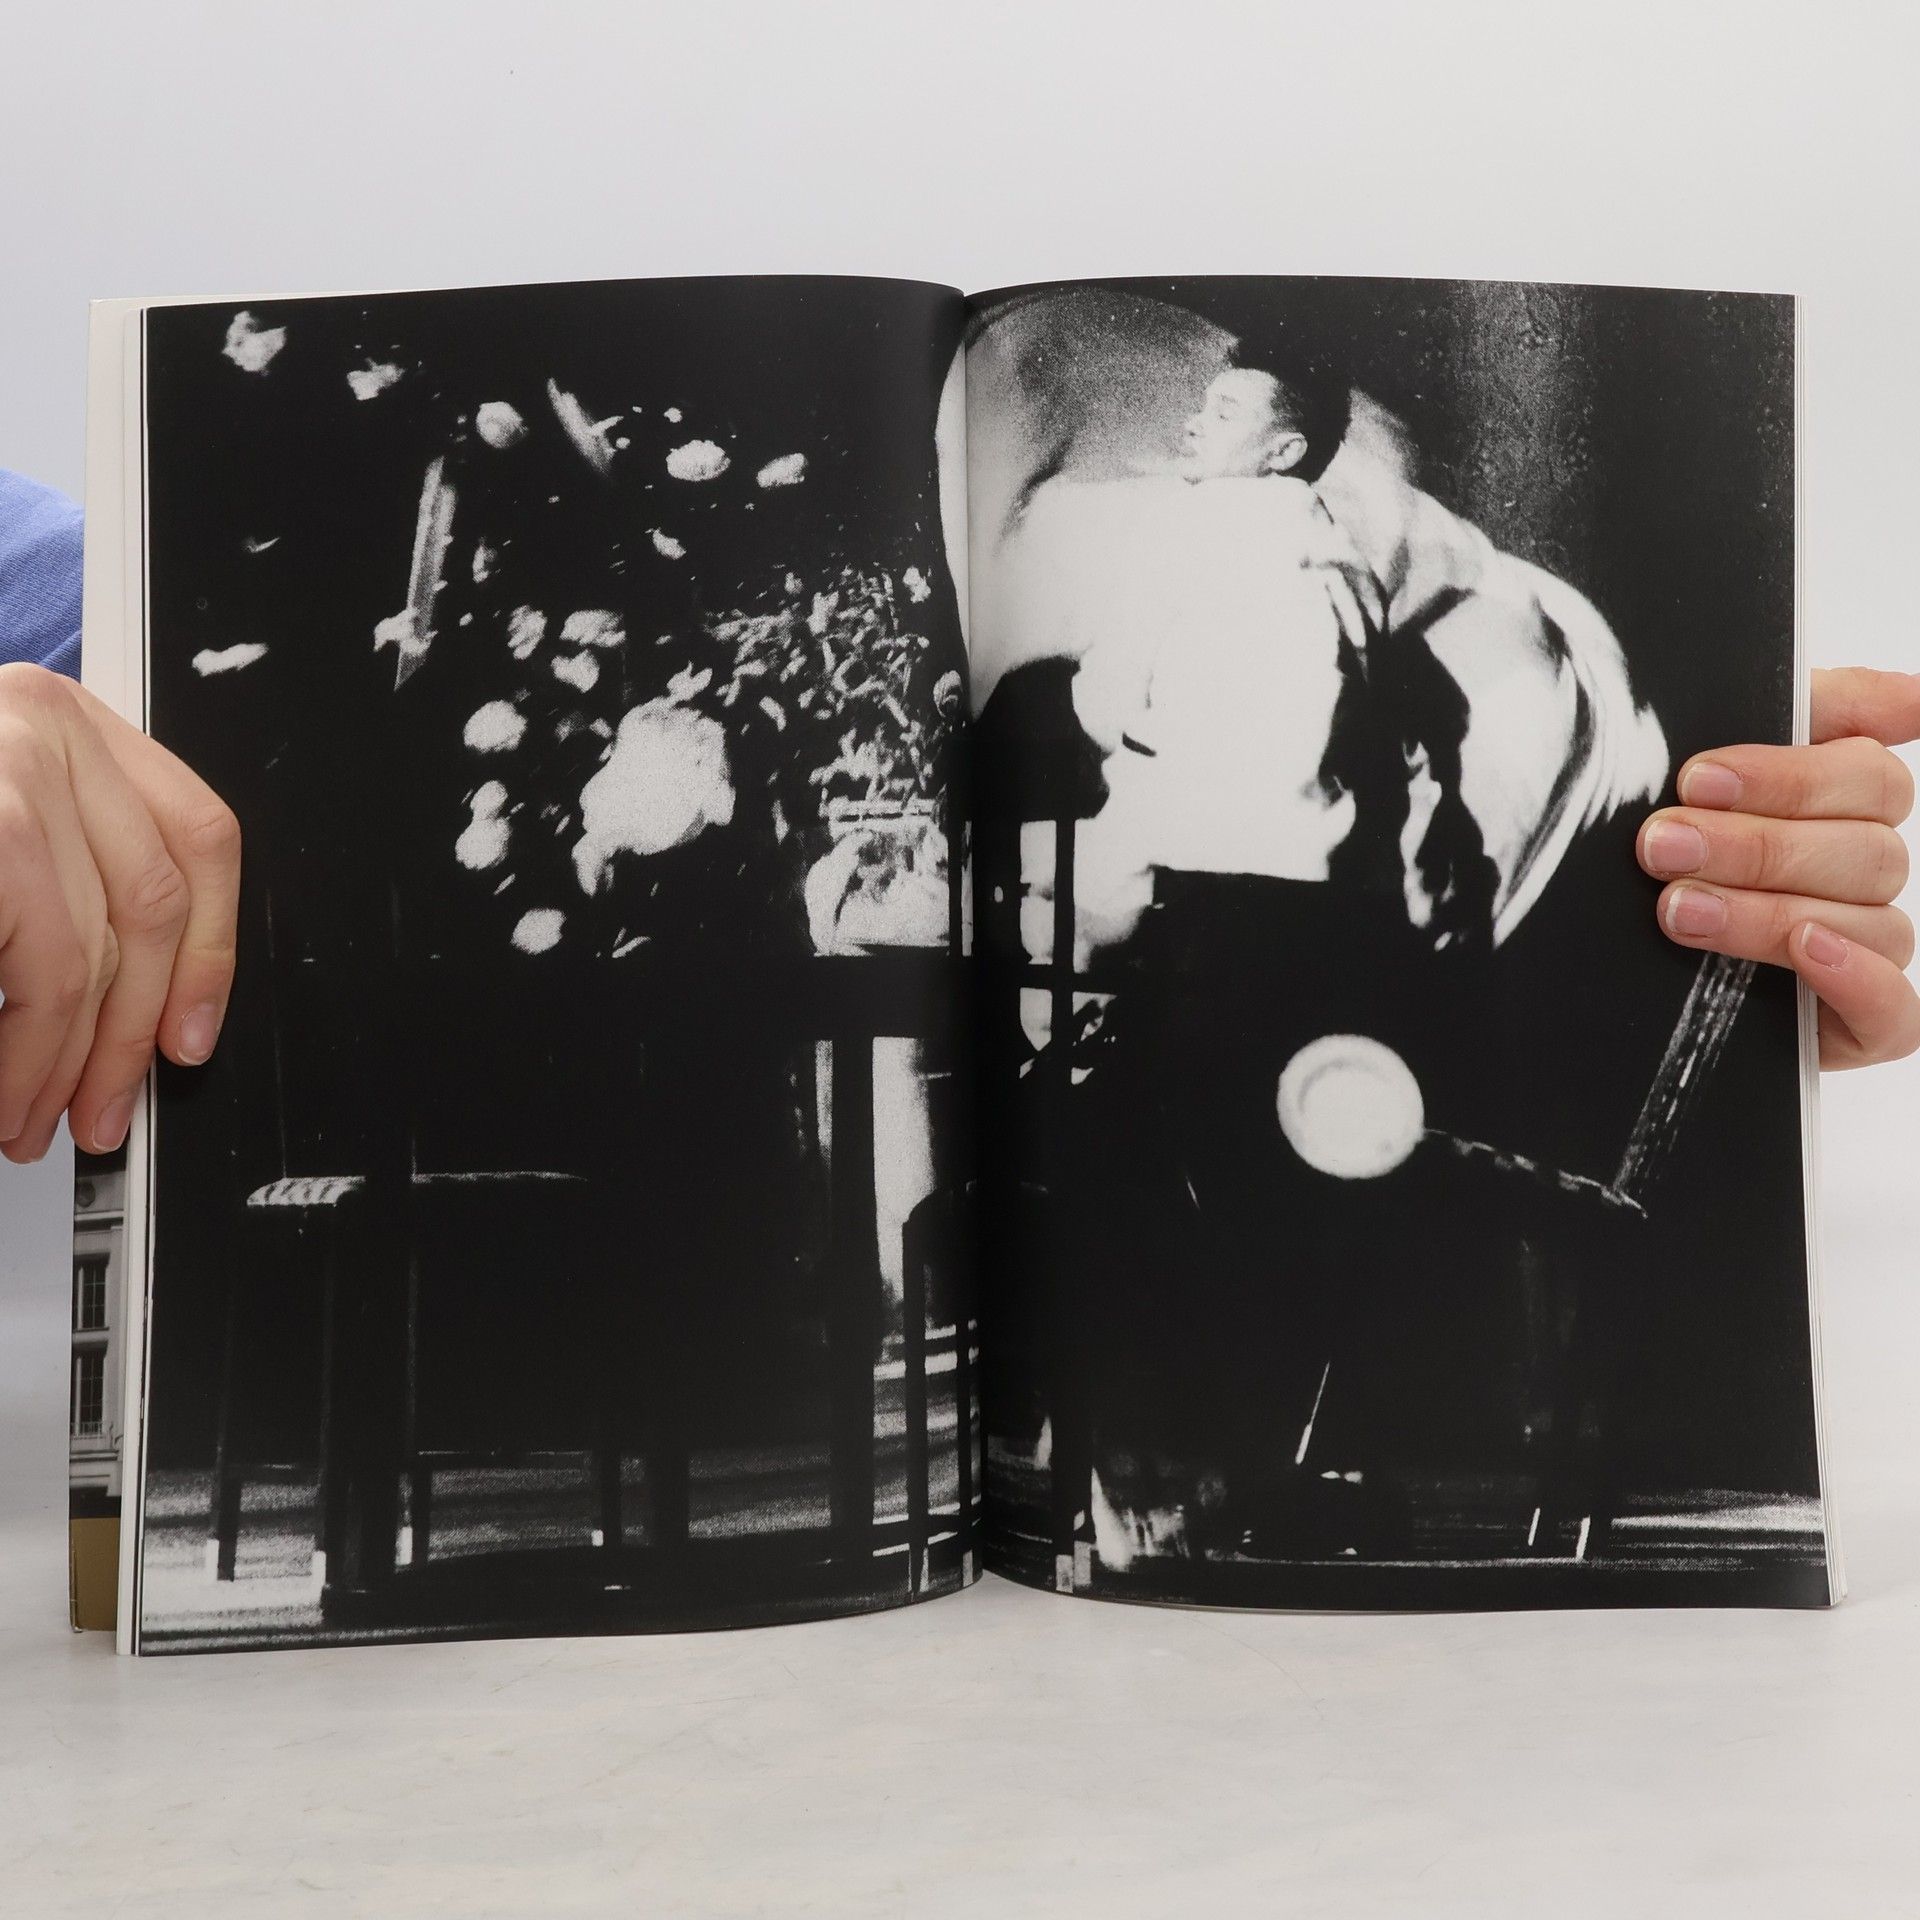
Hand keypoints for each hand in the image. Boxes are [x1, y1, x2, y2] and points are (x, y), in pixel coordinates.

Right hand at [0, 664, 239, 1160]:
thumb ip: (62, 878)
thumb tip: (142, 1009)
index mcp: (60, 718)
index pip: (198, 838)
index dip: (211, 953)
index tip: (191, 1034)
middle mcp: (40, 725)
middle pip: (156, 907)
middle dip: (127, 1036)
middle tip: (97, 1109)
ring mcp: (4, 772)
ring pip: (90, 952)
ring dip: (60, 1061)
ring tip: (24, 1116)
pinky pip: (39, 966)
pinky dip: (19, 1046)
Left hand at [1636, 667, 1919, 1068]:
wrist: (1601, 969)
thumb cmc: (1658, 847)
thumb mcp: (1689, 778)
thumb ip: (1797, 717)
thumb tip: (1914, 698)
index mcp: (1838, 801)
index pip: (1866, 772)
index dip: (1787, 773)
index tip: (1697, 777)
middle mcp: (1860, 869)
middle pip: (1864, 845)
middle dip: (1753, 844)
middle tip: (1663, 844)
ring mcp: (1864, 946)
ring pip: (1868, 920)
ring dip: (1766, 911)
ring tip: (1679, 908)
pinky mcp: (1859, 1025)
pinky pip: (1897, 1010)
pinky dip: (1858, 978)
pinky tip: (1806, 951)